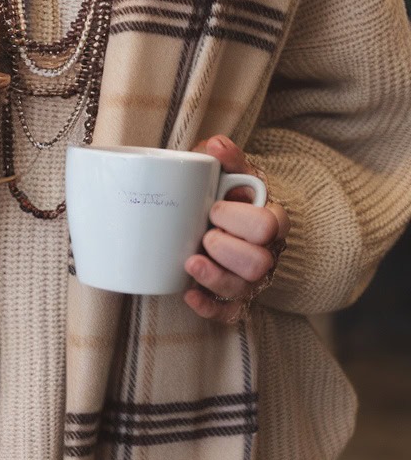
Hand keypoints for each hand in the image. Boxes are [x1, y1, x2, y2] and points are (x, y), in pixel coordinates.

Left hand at [182, 134, 288, 323]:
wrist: (235, 221)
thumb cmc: (232, 196)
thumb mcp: (234, 174)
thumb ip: (227, 159)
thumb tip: (215, 146)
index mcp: (271, 220)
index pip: (269, 226)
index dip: (240, 219)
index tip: (214, 208)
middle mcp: (267, 253)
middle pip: (260, 263)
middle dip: (228, 249)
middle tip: (205, 233)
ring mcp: (252, 279)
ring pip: (245, 290)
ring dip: (215, 277)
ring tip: (191, 261)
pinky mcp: (235, 297)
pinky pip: (230, 313)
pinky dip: (209, 307)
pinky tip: (188, 294)